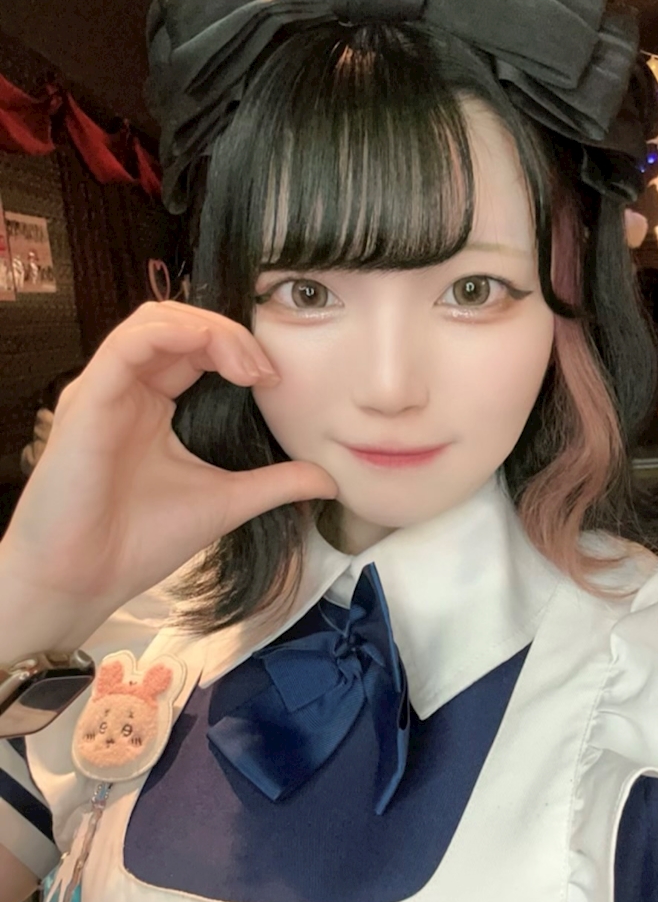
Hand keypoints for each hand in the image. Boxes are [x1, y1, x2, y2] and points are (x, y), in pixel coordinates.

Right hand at [0, 302, 336, 644]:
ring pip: (153, 320)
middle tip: (266, 372)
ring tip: (247, 366)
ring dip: (209, 330)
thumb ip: (275, 483)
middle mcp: (127, 389)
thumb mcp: (225, 501)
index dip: (240, 349)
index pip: (195, 347)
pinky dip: (172, 333)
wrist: (84, 580)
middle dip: (231, 334)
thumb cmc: (137, 542)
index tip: (275, 381)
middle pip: (178, 323)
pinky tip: (210, 348)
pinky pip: (128, 343)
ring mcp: (105, 389)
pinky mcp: (88, 399)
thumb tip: (329, 479)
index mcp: (153, 404)